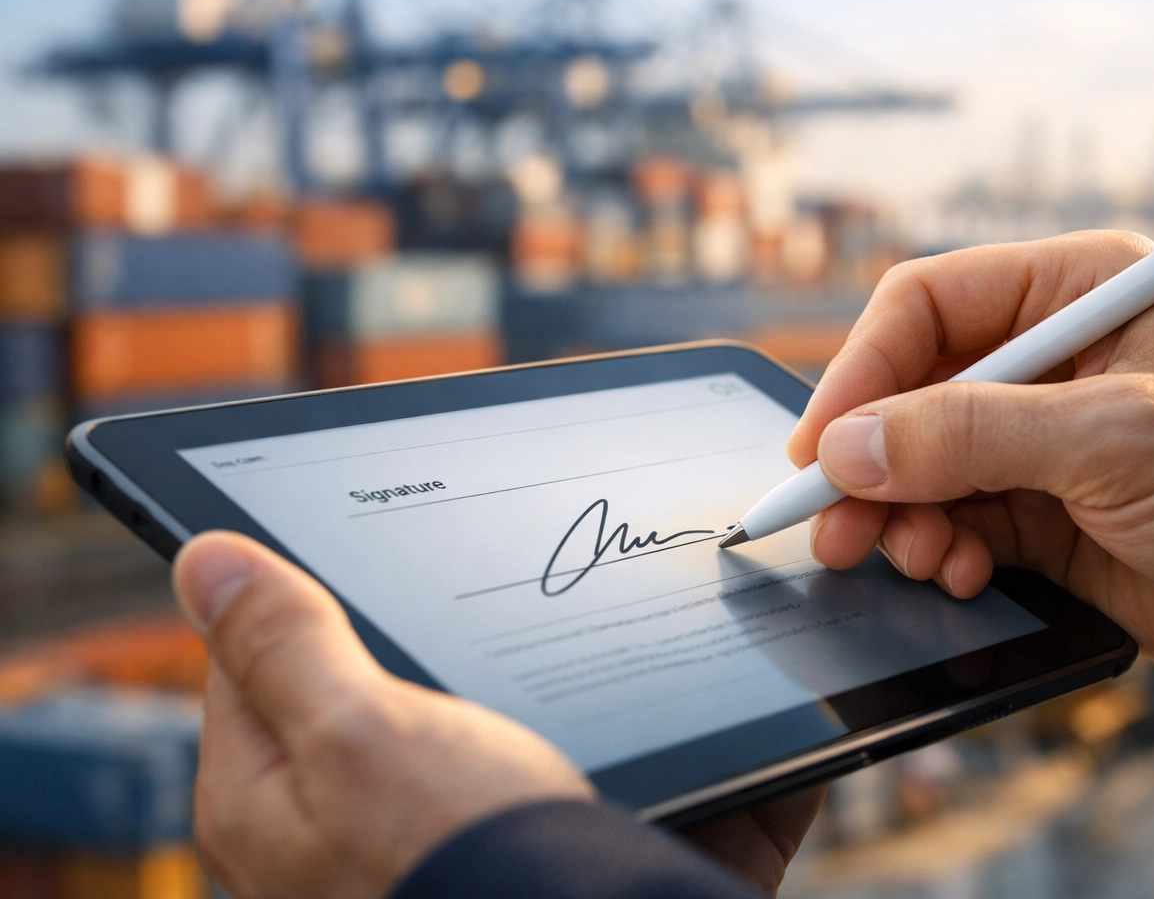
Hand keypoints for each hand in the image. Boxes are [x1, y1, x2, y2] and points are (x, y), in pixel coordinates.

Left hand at [174, 531, 592, 897]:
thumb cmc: (461, 851)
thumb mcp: (362, 725)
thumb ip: (285, 643)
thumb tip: (207, 560)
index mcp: (245, 795)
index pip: (240, 655)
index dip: (304, 605)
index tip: (367, 589)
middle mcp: (284, 835)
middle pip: (309, 696)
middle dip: (371, 660)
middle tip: (436, 657)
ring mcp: (348, 855)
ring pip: (375, 736)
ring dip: (423, 705)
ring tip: (475, 711)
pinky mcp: (411, 857)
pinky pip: (417, 779)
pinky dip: (453, 754)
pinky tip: (490, 762)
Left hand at [175, 532, 823, 898]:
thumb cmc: (454, 872)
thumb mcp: (357, 734)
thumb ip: (287, 645)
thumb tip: (205, 557)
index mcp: (287, 796)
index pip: (263, 656)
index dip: (304, 583)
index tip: (366, 524)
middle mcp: (376, 823)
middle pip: (405, 681)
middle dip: (462, 619)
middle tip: (504, 564)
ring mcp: (494, 835)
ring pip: (539, 717)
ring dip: (589, 672)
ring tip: (622, 611)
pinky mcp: (596, 845)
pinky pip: (650, 773)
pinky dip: (682, 739)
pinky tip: (713, 681)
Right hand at [788, 232, 1153, 692]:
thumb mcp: (1116, 439)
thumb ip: (971, 437)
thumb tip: (848, 448)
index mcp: (1075, 291)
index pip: (926, 306)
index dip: (861, 372)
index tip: (822, 447)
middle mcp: (1051, 357)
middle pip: (909, 391)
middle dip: (868, 460)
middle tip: (830, 523)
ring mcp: (1045, 440)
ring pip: (921, 465)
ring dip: (899, 514)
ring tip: (913, 559)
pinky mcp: (1047, 512)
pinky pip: (954, 521)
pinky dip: (938, 550)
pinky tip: (957, 574)